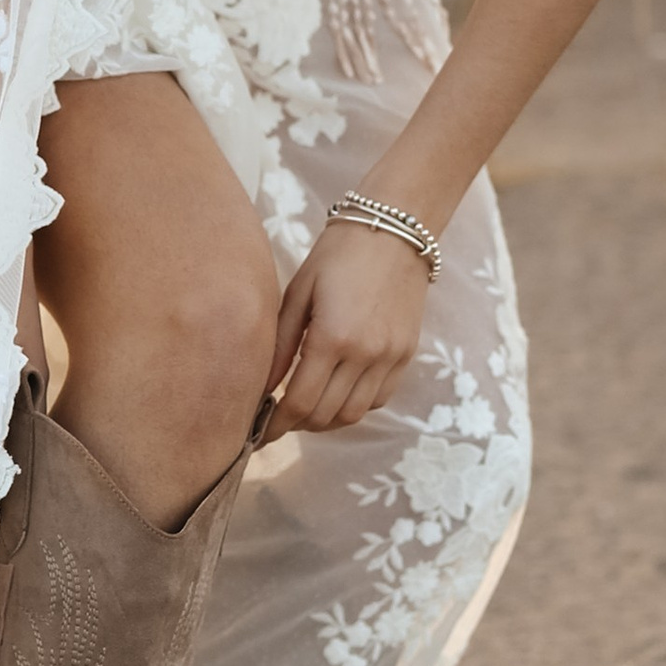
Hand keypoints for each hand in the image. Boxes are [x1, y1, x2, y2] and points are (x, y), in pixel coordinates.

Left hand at [268, 219, 429, 434]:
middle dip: (297, 425)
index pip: (299, 403)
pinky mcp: (407, 354)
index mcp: (332, 338)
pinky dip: (354, 405)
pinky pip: (379, 399)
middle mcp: (365, 354)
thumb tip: (261, 388)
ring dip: (326, 420)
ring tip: (305, 410)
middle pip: (326, 415)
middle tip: (277, 420)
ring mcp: (391, 357)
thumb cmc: (336, 255)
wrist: (394, 231)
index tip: (258, 434)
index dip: (276, 426)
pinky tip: (337, 393)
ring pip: (354, 415)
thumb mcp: (298, 293)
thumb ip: (280, 345)